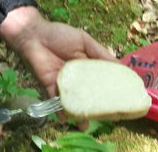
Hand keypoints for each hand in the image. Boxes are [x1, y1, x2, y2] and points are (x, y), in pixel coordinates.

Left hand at [0, 6, 115, 127]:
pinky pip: (55, 101)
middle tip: (107, 117)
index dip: (110, 91)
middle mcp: (76, 79)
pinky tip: (65, 118)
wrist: (34, 34)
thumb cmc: (59, 35)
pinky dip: (60, 110)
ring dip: (78, 113)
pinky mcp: (50, 87)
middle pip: (88, 95)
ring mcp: (63, 84)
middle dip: (96, 107)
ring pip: (73, 102)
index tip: (122, 102)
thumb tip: (121, 65)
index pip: (101, 82)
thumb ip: (100, 53)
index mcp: (87, 67)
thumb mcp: (84, 41)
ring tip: (85, 124)